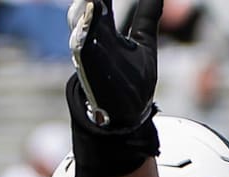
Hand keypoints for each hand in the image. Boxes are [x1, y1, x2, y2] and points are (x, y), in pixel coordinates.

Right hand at [67, 0, 161, 127]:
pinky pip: (81, 42)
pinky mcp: (87, 64)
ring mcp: (88, 48)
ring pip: (82, 18)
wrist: (124, 114)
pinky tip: (91, 9)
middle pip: (90, 2)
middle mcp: (94, 33)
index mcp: (106, 26)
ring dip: (87, 6)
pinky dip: (85, 26)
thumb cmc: (131, 78)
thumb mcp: (144, 42)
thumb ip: (146, 16)